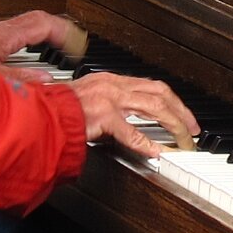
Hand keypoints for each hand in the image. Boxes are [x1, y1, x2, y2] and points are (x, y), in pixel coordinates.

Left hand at [0, 10, 86, 78]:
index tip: (77, 45)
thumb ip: (22, 78)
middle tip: (74, 44)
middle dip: (61, 30)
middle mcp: (3, 30)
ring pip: (30, 23)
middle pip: (40, 19)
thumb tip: (47, 78)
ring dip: (48, 32)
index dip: (65, 33)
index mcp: (7, 35)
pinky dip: (35, 38)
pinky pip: (20, 30)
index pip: (44, 24)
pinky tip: (36, 52)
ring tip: (61, 47)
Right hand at [70, 73, 199, 159]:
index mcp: (110, 80)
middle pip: (160, 92)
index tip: (182, 113)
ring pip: (155, 107)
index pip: (150, 85)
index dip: (171, 100)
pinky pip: (133, 132)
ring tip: (184, 140)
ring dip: (174, 124)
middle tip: (193, 129)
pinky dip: (148, 143)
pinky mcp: (103, 116)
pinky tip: (158, 152)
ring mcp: (109, 99)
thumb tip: (130, 122)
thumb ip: (108, 107)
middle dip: (181, 111)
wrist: (39, 115)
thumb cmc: (57, 111)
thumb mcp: (87, 100)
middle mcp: (113, 85)